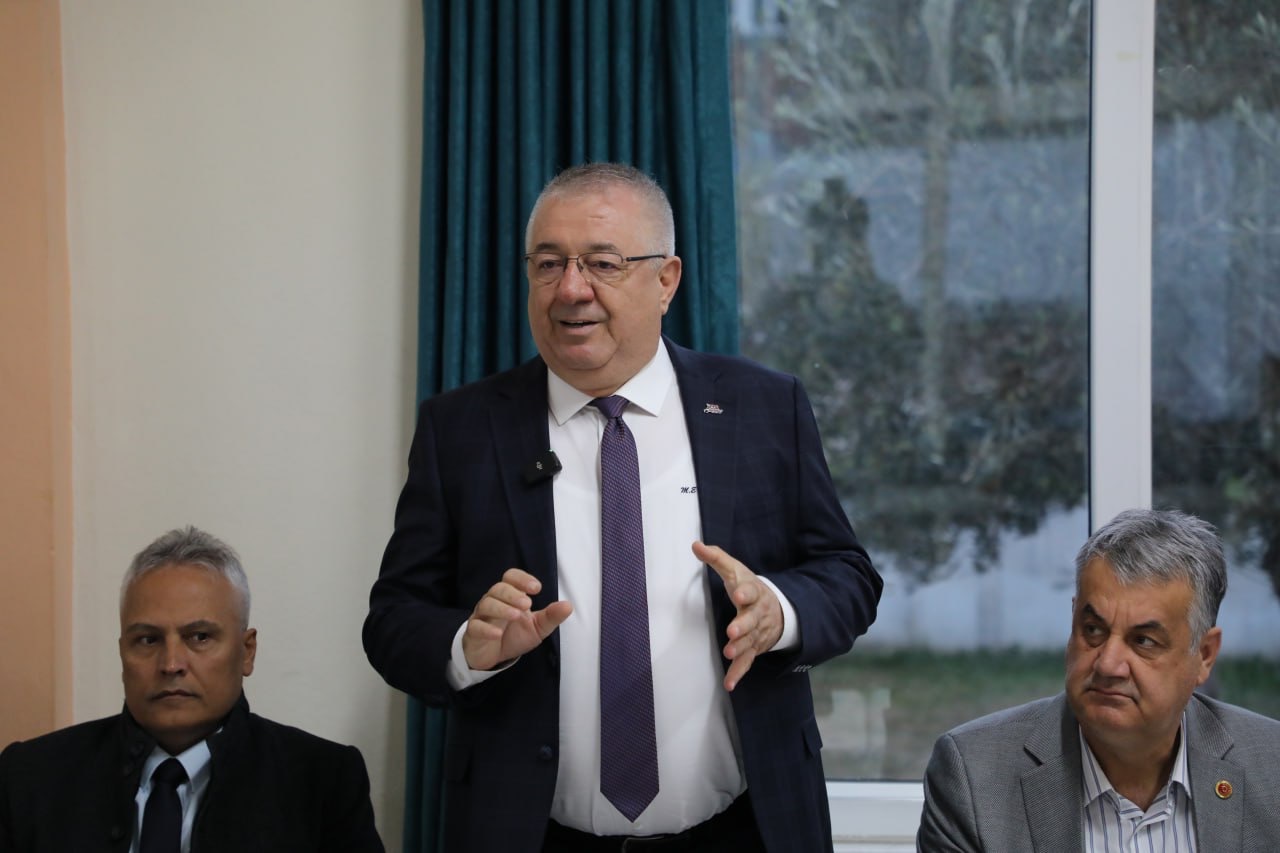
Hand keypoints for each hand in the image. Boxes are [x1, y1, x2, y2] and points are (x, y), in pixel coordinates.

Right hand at [461, 568, 571, 670]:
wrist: (494, 657)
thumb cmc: (514, 636)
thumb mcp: (537, 627)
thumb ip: (551, 616)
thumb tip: (568, 606)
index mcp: (509, 596)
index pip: (511, 577)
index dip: (522, 579)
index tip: (536, 588)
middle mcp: (494, 601)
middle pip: (498, 588)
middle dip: (513, 594)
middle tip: (527, 604)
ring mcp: (482, 616)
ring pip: (486, 604)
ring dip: (502, 608)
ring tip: (516, 615)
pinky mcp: (473, 632)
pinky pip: (476, 626)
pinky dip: (486, 629)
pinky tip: (497, 633)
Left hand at [692, 541, 782, 691]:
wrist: (777, 608)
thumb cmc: (748, 586)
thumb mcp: (735, 570)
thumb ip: (716, 558)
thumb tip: (695, 545)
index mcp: (754, 592)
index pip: (751, 590)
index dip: (745, 592)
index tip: (738, 594)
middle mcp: (757, 614)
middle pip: (751, 620)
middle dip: (743, 625)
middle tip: (732, 630)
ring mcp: (757, 633)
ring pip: (749, 642)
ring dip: (739, 648)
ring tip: (728, 652)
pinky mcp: (753, 649)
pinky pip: (747, 662)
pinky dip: (738, 673)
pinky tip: (729, 684)